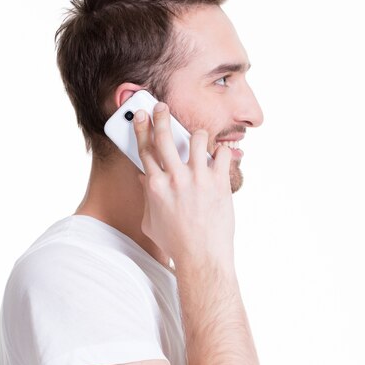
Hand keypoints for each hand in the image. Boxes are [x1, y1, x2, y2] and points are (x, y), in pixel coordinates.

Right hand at [133, 103, 234, 268]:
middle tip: (163, 107)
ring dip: (198, 135)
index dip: (142, 128)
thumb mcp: (151, 222)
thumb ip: (147, 197)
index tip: (142, 115)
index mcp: (155, 186)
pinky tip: (221, 156)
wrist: (201, 257)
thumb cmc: (176, 243)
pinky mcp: (219, 182)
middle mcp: (174, 178)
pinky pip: (222, 153)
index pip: (144, 149)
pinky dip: (222, 152)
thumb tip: (144, 179)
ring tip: (200, 140)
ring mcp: (197, 178)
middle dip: (162, 116)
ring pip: (196, 138)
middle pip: (164, 136)